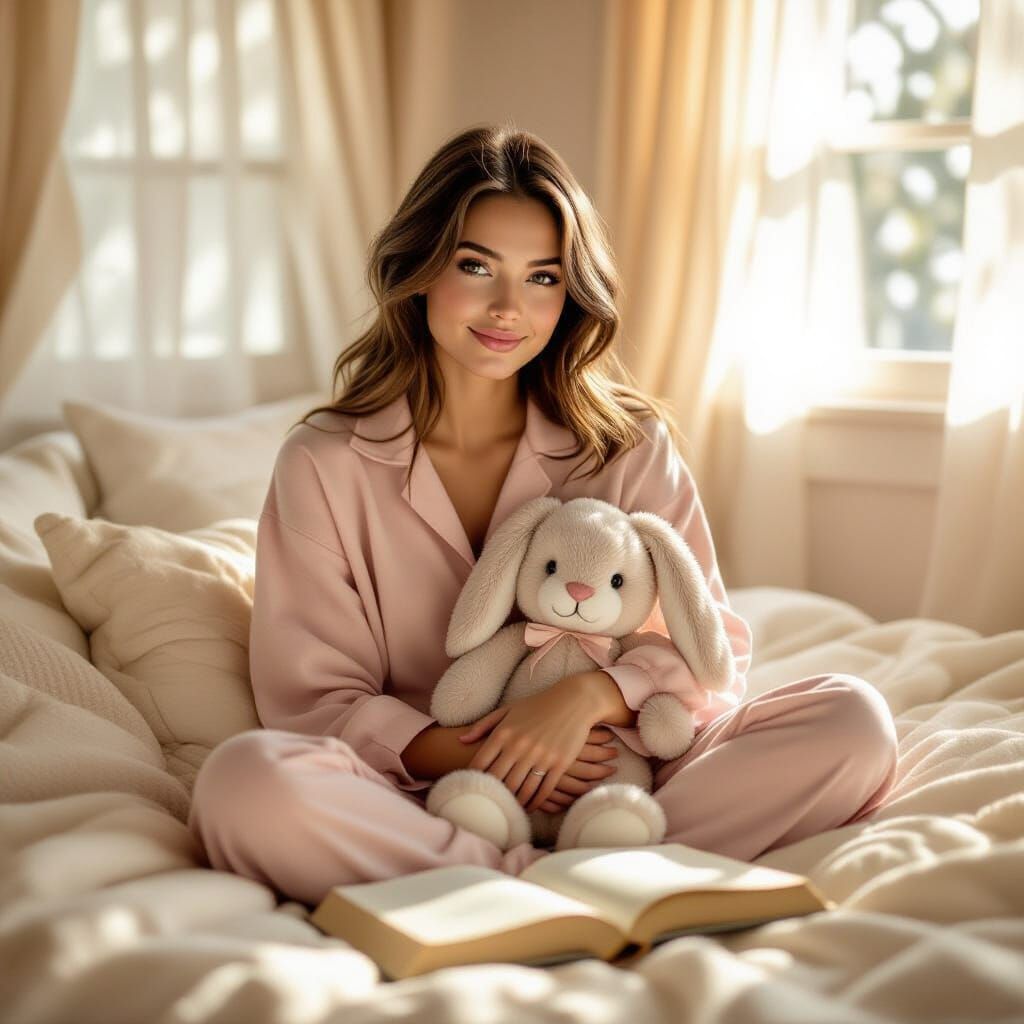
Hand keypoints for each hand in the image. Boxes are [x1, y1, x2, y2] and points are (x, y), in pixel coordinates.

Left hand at [457, 680, 614, 812]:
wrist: (574, 700)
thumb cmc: (538, 705)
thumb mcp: (508, 710)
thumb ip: (483, 725)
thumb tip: (461, 740)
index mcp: (503, 733)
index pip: (481, 764)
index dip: (473, 780)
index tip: (472, 789)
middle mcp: (519, 746)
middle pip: (499, 781)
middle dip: (492, 796)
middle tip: (488, 807)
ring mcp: (540, 756)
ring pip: (521, 790)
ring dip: (514, 803)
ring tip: (509, 811)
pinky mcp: (559, 763)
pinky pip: (543, 790)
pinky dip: (535, 802)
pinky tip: (529, 807)